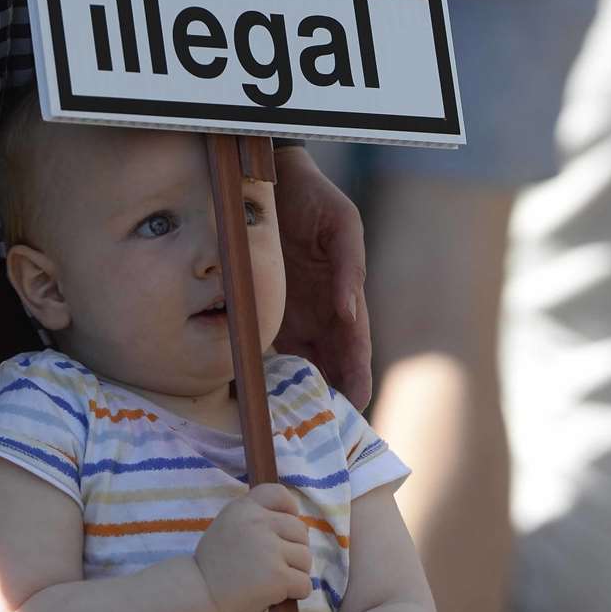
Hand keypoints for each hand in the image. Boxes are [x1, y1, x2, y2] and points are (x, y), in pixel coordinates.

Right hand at [194, 483, 311, 611]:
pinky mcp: (278, 576)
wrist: (200, 595)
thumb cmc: (216, 565)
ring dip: (295, 572)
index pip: (279, 494)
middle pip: (300, 530)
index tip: (284, 529)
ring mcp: (269, 549)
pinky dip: (296, 592)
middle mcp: (258, 523)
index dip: (289, 510)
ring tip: (272, 580)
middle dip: (294, 549)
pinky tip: (277, 594)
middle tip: (274, 564)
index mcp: (244, 507)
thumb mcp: (228, 525)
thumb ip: (256, 518)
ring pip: (305, 557)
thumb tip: (296, 523)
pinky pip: (304, 583)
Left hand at [272, 147, 371, 409]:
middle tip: (320, 431)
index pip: (355, 348)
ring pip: (297, 364)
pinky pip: (263, 345)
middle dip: (328, 398)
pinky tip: (253, 395)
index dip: (357, 377)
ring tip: (286, 426)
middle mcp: (321, 314)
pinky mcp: (264, 308)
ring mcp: (292, 314)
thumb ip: (349, 266)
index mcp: (345, 299)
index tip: (355, 405)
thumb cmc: (315, 200)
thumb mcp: (343, 225)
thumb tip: (350, 311)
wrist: (272, 180)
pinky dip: (262, 370)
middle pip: (328, 366)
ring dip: (294, 393)